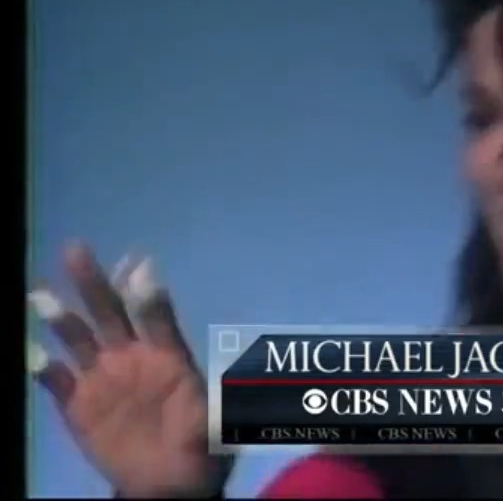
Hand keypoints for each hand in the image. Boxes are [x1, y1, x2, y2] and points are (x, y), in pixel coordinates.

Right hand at [29, 243, 233, 497]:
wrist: (169, 485)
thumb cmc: (200, 448)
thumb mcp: (219, 426)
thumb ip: (221, 404)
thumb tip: (242, 384)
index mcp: (168, 356)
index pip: (156, 318)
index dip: (147, 293)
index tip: (138, 263)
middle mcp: (132, 358)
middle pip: (111, 313)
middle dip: (94, 282)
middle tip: (76, 250)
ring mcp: (102, 379)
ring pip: (78, 339)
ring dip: (61, 317)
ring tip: (41, 293)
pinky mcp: (78, 405)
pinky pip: (56, 382)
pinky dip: (43, 368)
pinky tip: (33, 353)